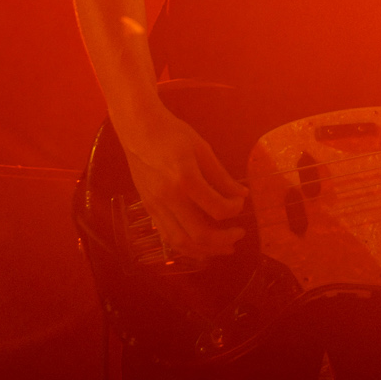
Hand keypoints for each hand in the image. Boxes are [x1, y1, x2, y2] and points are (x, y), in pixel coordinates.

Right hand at [120, 110, 248, 259]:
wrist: (138, 129)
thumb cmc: (172, 134)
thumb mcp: (202, 149)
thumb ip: (221, 176)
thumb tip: (242, 195)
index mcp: (185, 178)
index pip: (216, 208)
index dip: (234, 210)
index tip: (240, 203)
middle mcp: (168, 196)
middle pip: (199, 234)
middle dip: (223, 240)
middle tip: (238, 235)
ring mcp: (156, 205)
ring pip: (181, 242)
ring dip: (206, 250)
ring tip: (224, 247)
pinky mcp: (149, 208)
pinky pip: (168, 236)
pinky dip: (187, 247)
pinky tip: (201, 245)